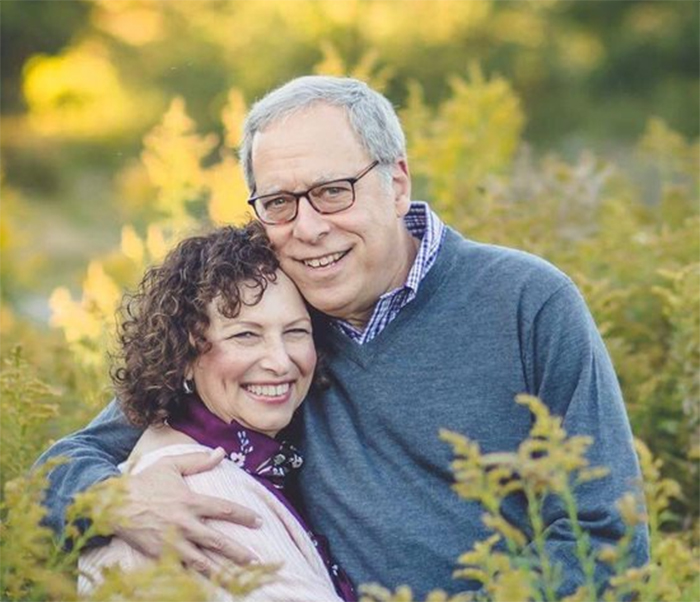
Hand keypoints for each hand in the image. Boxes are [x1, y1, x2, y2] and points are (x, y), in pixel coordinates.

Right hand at [112, 447, 261, 574]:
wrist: (112, 504)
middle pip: (216, 541)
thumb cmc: (144, 482)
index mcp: (190, 501)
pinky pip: (179, 570)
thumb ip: (198, 460)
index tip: (259, 521)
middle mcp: (184, 524)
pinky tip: (208, 587)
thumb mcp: (171, 464)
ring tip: (238, 580)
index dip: (243, 516)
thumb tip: (222, 452)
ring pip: (201, 561)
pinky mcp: (158, 555)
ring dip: (220, 571)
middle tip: (255, 560)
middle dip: (237, 551)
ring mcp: (171, 542)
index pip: (223, 509)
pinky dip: (194, 579)